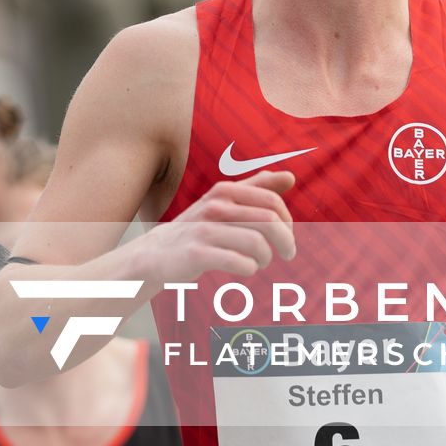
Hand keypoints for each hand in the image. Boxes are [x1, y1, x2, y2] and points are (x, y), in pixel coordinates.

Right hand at [131, 171, 296, 285]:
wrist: (154, 254)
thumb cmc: (197, 229)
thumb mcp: (222, 202)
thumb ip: (256, 188)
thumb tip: (291, 177)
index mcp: (224, 190)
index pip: (272, 202)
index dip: (287, 221)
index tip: (288, 235)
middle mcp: (214, 206)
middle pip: (269, 222)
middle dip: (286, 241)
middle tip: (288, 254)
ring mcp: (204, 230)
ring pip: (257, 244)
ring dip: (266, 258)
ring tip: (261, 262)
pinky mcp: (196, 254)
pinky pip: (239, 262)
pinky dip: (249, 268)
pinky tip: (245, 268)